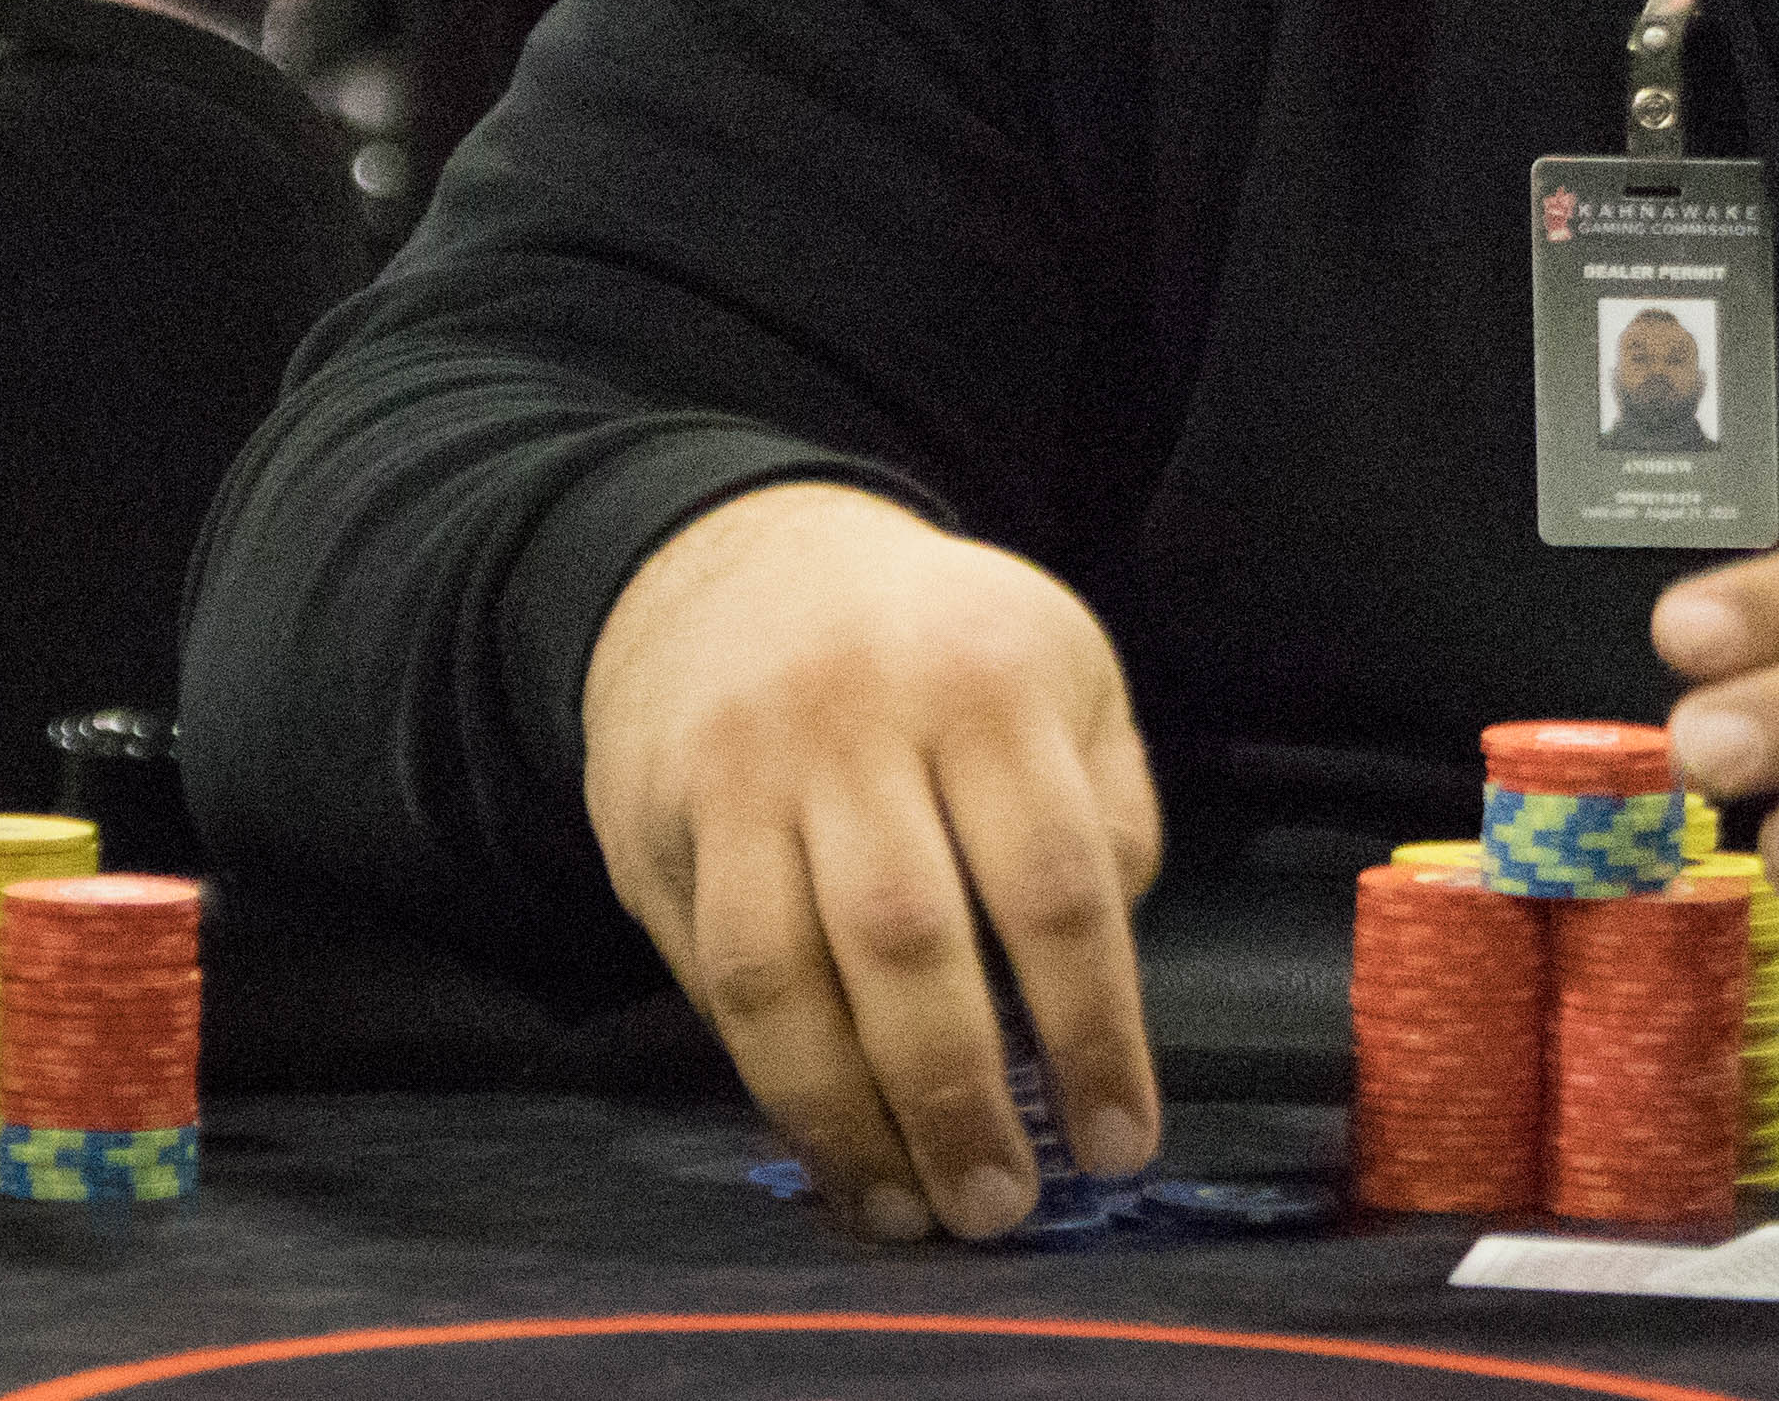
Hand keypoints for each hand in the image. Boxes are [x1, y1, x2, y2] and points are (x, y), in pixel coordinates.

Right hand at [579, 482, 1163, 1241]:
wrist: (743, 568)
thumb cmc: (942, 652)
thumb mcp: (1064, 680)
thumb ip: (1106, 818)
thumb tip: (1096, 997)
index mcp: (989, 679)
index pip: (1052, 882)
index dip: (1092, 1029)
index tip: (1121, 1143)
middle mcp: (855, 718)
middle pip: (907, 939)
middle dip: (958, 1098)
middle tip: (1001, 1208)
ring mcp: (741, 770)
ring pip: (783, 974)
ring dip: (848, 1119)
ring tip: (905, 1210)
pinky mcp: (657, 820)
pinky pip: (713, 976)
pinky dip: (771, 1078)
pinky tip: (828, 1143)